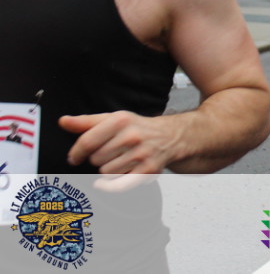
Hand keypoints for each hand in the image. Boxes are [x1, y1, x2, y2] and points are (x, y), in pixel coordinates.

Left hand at [60, 112, 176, 176]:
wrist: (169, 136)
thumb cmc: (137, 128)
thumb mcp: (113, 119)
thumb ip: (86, 122)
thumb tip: (63, 121)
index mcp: (121, 120)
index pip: (87, 141)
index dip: (76, 152)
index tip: (75, 157)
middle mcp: (132, 136)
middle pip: (96, 159)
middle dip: (98, 159)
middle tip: (108, 154)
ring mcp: (141, 154)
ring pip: (106, 173)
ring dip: (107, 170)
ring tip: (118, 161)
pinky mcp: (148, 170)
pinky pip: (119, 186)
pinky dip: (108, 187)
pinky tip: (103, 183)